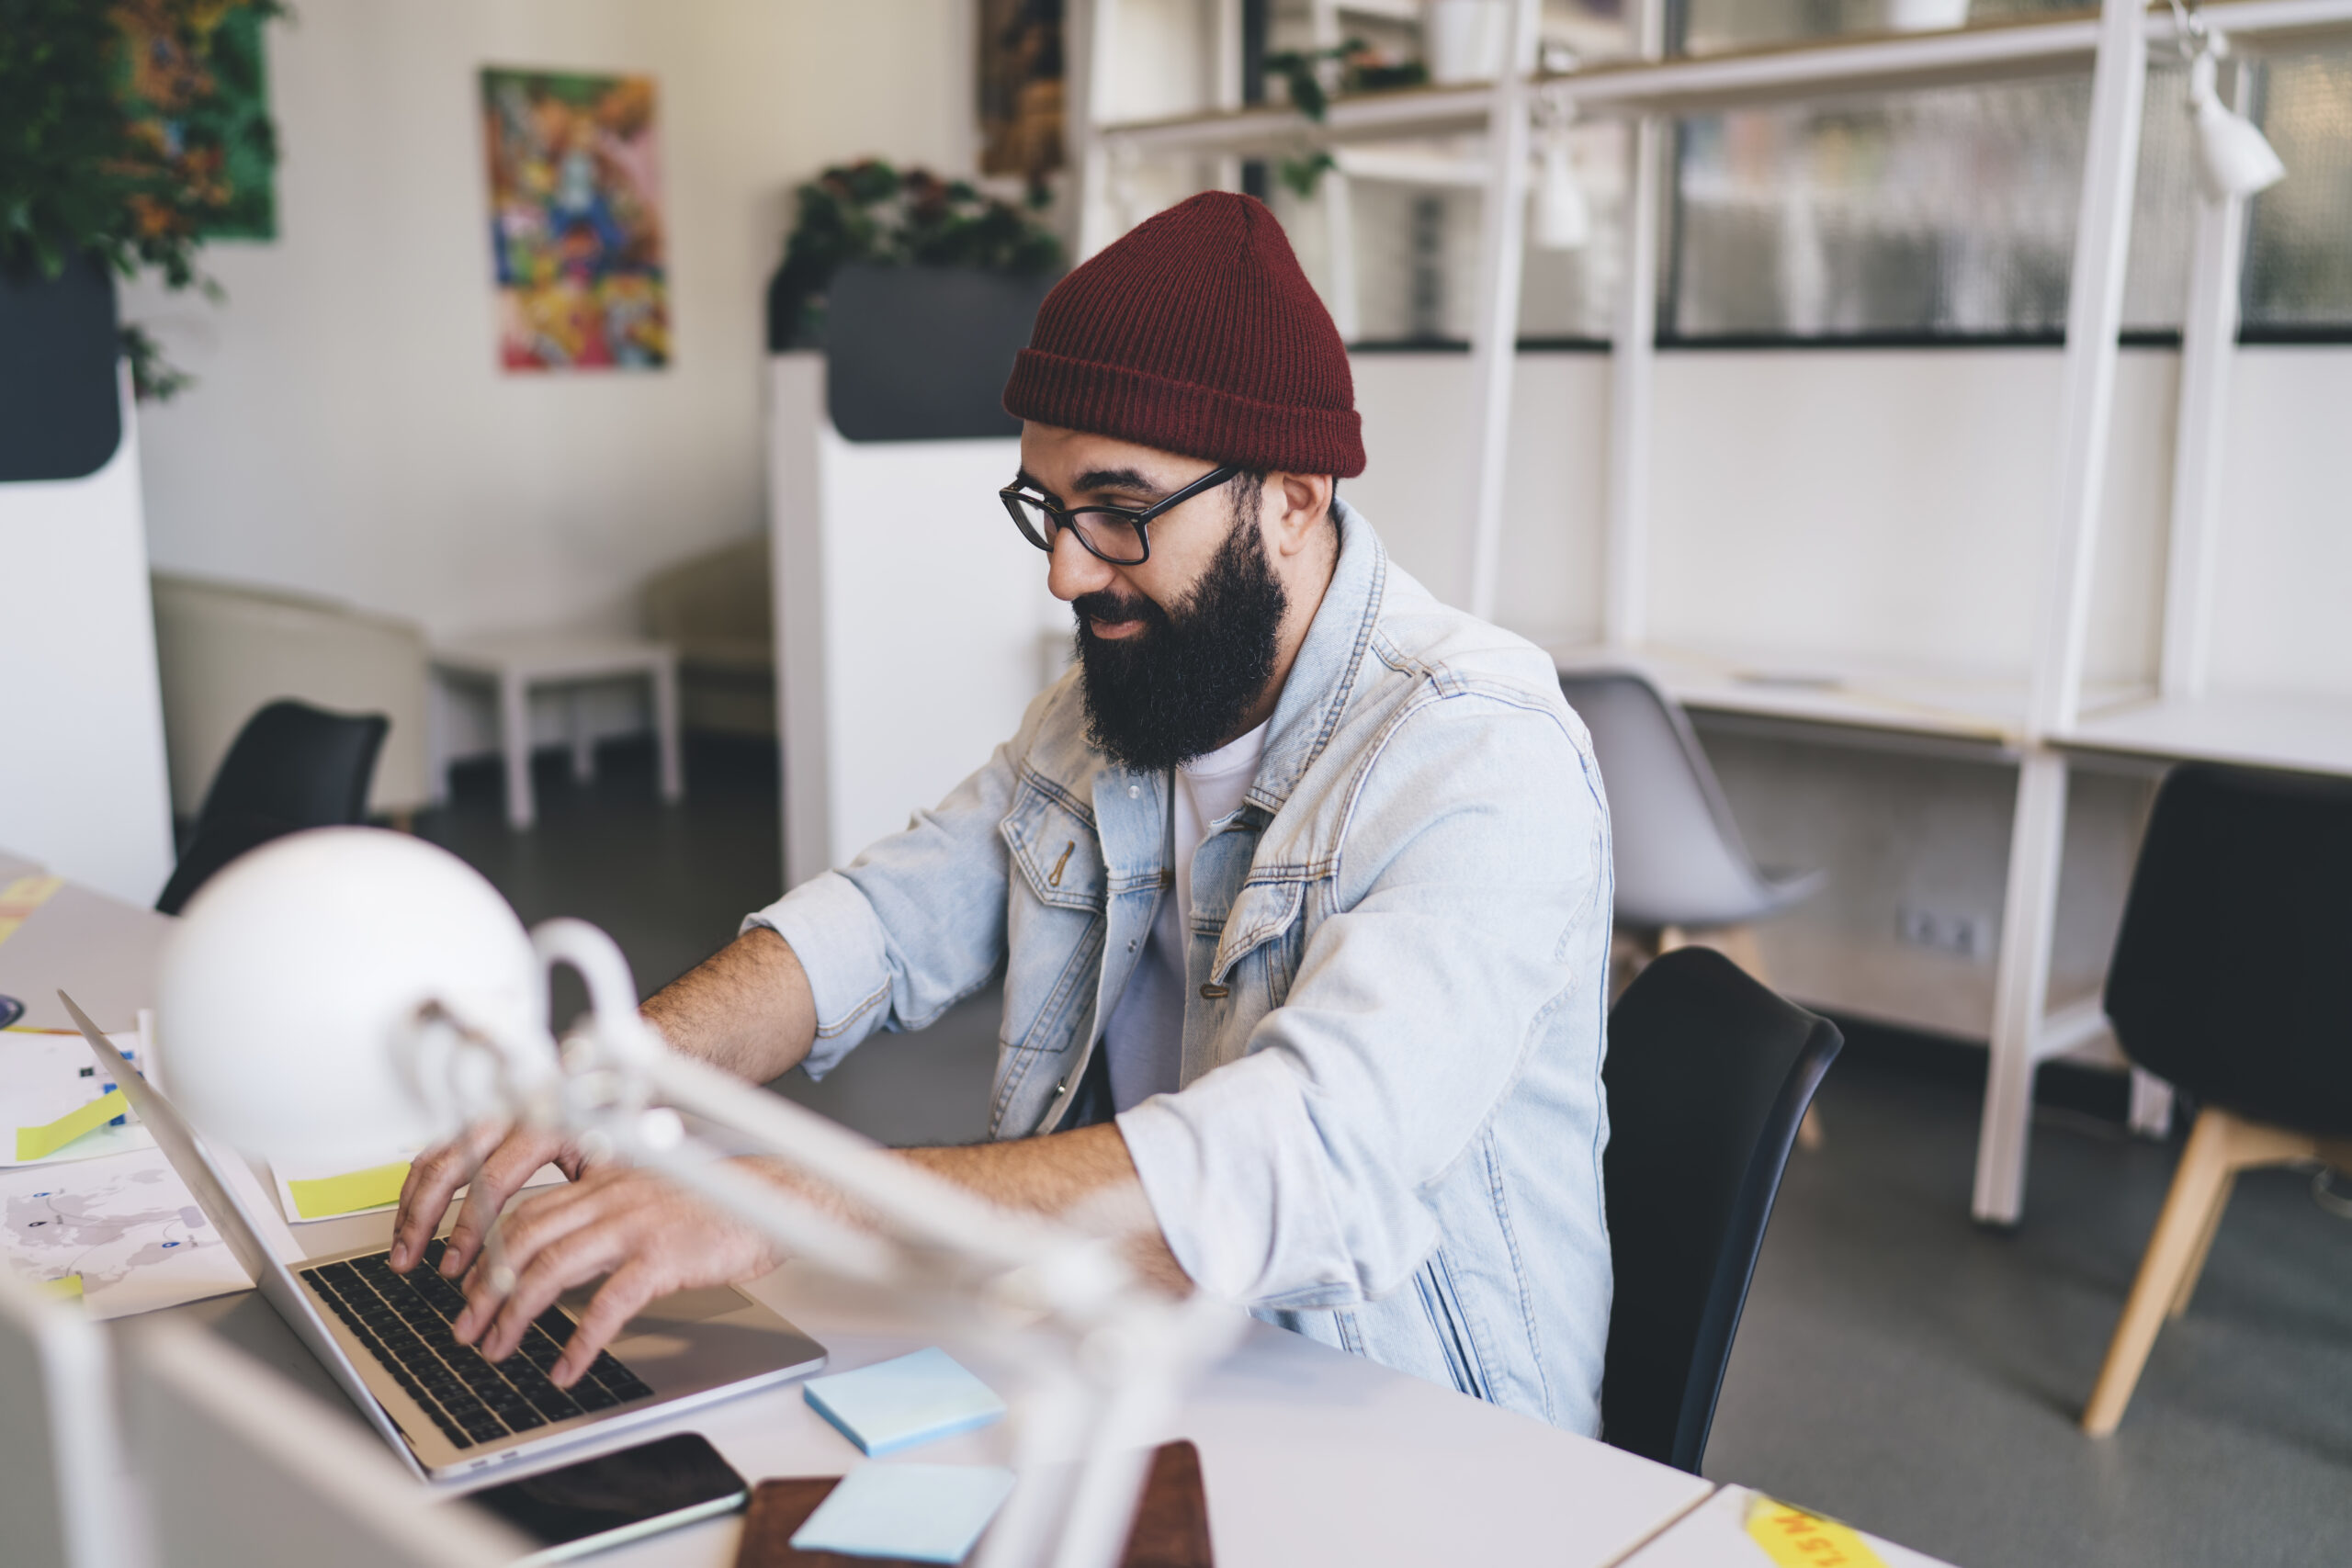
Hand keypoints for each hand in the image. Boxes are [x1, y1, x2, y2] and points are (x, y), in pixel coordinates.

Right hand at [388, 1120, 594, 1278]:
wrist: (614, 1093)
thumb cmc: (614, 1130)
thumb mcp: (610, 1163)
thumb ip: (580, 1197)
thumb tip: (551, 1242)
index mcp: (541, 1125)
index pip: (490, 1181)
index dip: (468, 1228)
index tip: (455, 1265)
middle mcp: (508, 1117)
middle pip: (449, 1167)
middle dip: (422, 1219)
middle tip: (409, 1261)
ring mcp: (488, 1118)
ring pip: (434, 1159)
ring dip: (411, 1206)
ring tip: (403, 1250)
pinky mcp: (478, 1124)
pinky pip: (436, 1153)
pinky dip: (419, 1188)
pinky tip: (412, 1218)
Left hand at [449, 1163, 783, 1385]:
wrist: (774, 1198)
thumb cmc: (715, 1203)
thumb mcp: (647, 1195)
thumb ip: (604, 1212)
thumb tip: (560, 1251)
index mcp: (602, 1180)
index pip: (524, 1212)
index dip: (486, 1253)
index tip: (467, 1290)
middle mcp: (609, 1197)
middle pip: (523, 1241)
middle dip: (484, 1290)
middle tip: (466, 1329)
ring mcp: (634, 1225)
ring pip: (551, 1270)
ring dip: (515, 1314)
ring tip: (499, 1349)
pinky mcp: (663, 1257)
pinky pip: (607, 1303)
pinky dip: (580, 1340)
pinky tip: (567, 1366)